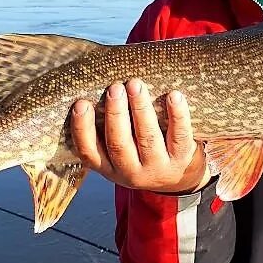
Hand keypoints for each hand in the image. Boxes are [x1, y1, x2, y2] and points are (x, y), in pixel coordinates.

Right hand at [70, 79, 211, 193]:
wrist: (177, 176)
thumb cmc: (139, 151)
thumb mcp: (117, 150)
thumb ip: (104, 128)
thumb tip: (91, 86)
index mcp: (108, 167)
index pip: (89, 152)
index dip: (83, 129)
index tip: (81, 103)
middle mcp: (131, 172)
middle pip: (119, 144)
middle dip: (116, 114)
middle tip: (114, 88)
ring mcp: (157, 167)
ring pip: (148, 138)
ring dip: (141, 109)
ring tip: (136, 86)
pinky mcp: (181, 159)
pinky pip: (180, 136)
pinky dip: (177, 115)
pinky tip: (173, 95)